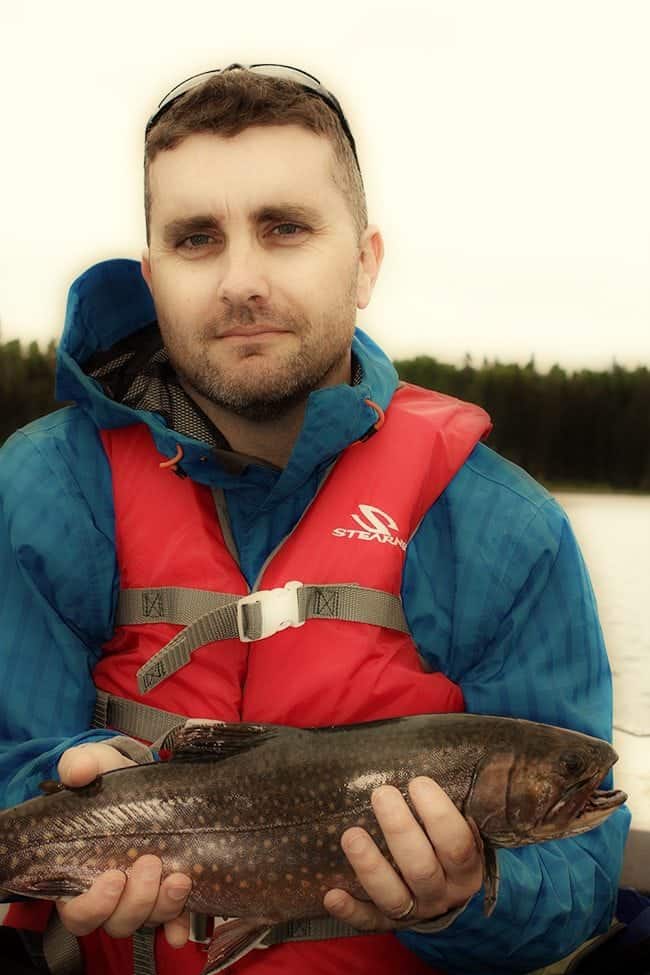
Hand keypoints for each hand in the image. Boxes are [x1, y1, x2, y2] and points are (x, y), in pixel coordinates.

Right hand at [55, 743, 191, 946]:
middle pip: (117, 921)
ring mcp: (142, 896)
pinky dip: (180, 925)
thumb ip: (82, 764)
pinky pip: (175, 922)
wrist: (148, 779)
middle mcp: (110, 894)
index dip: (94, 905)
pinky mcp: (169, 893)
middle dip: (136, 900)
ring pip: (148, 920)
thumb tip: (78, 772)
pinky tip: (185, 928)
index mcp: (80, 873)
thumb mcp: (96, 765)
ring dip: (164, 906)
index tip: (112, 878)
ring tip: (179, 878)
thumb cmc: (112, 780)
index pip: (78, 911)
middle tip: (150, 863)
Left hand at [323, 776, 482, 930]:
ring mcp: (414, 911)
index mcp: (466, 868)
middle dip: (399, 830)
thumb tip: (446, 756)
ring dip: (370, 867)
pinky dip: (350, 911)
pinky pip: (367, 922)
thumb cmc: (450, 846)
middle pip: (421, 868)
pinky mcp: (386, 922)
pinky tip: (331, 894)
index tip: (418, 783)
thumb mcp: (464, 829)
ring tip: (350, 835)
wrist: (449, 897)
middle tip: (381, 794)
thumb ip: (456, 804)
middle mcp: (442, 893)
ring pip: (393, 896)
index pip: (457, 845)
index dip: (439, 815)